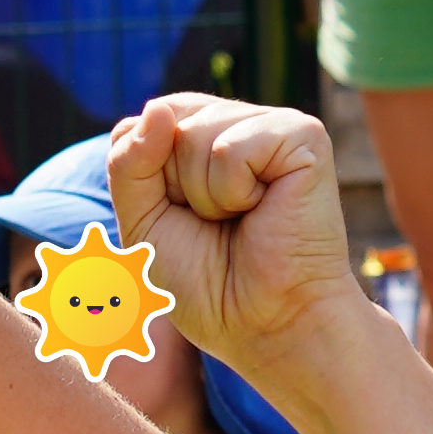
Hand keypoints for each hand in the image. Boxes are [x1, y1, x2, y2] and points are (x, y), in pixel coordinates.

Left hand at [105, 92, 365, 376]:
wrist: (268, 326)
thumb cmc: (209, 283)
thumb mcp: (143, 223)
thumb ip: (129, 164)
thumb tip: (157, 107)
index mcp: (201, 136)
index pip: (139, 125)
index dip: (145, 180)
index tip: (183, 220)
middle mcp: (237, 122)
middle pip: (165, 122)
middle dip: (176, 188)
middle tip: (218, 225)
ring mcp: (272, 124)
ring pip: (192, 134)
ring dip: (206, 196)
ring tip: (243, 219)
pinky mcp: (303, 136)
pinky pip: (229, 149)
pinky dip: (233, 192)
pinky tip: (264, 209)